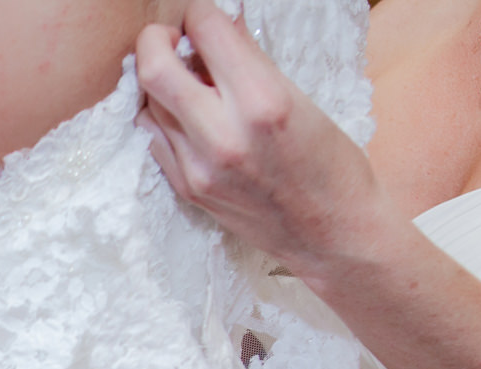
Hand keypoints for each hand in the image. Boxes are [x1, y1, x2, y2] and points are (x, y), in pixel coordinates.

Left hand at [135, 0, 389, 288]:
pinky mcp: (188, 190)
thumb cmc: (331, 164)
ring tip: (185, 81)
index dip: (200, 13)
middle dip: (155, 41)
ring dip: (158, 83)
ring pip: (148, 105)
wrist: (332, 235)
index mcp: (262, 101)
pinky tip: (186, 115)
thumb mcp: (300, 100)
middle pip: (154, 69)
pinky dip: (163, 118)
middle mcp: (224, 135)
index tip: (203, 16)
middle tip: (170, 38)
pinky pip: (155, 139)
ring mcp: (199, 167)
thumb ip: (250, 61)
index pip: (206, 31)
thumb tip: (220, 24)